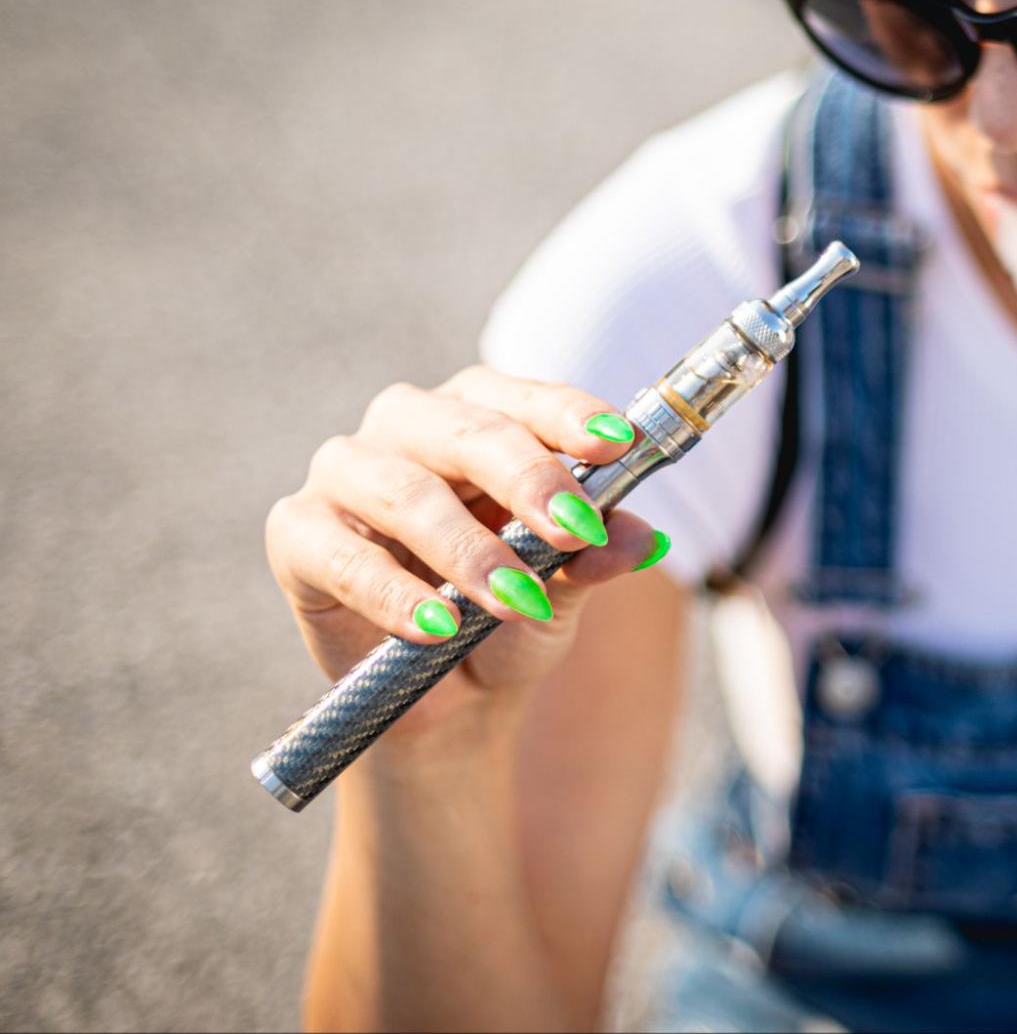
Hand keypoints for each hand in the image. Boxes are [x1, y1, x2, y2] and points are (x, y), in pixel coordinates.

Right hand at [265, 366, 666, 737]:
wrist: (450, 695)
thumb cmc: (512, 611)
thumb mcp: (564, 588)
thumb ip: (595, 556)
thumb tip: (643, 538)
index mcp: (479, 414)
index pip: (523, 398)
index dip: (569, 416)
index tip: (619, 442)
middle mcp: (409, 426)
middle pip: (467, 430)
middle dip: (529, 478)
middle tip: (574, 529)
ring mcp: (345, 471)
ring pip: (406, 492)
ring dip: (470, 550)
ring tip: (519, 601)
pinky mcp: (296, 532)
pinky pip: (342, 556)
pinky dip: (396, 594)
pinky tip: (440, 627)